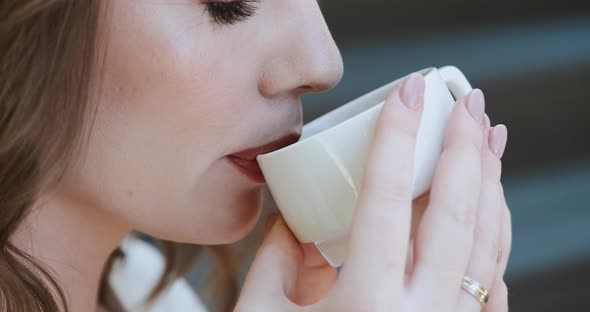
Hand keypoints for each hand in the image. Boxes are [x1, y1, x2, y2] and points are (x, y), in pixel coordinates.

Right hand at [237, 74, 510, 311]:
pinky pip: (490, 287)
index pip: (389, 199)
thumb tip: (296, 216)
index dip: (399, 136)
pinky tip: (490, 214)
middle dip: (465, 149)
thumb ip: (276, 259)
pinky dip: (493, 243)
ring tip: (488, 142)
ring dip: (491, 188)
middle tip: (468, 105)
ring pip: (488, 249)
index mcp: (364, 306)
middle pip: (458, 217)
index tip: (409, 90)